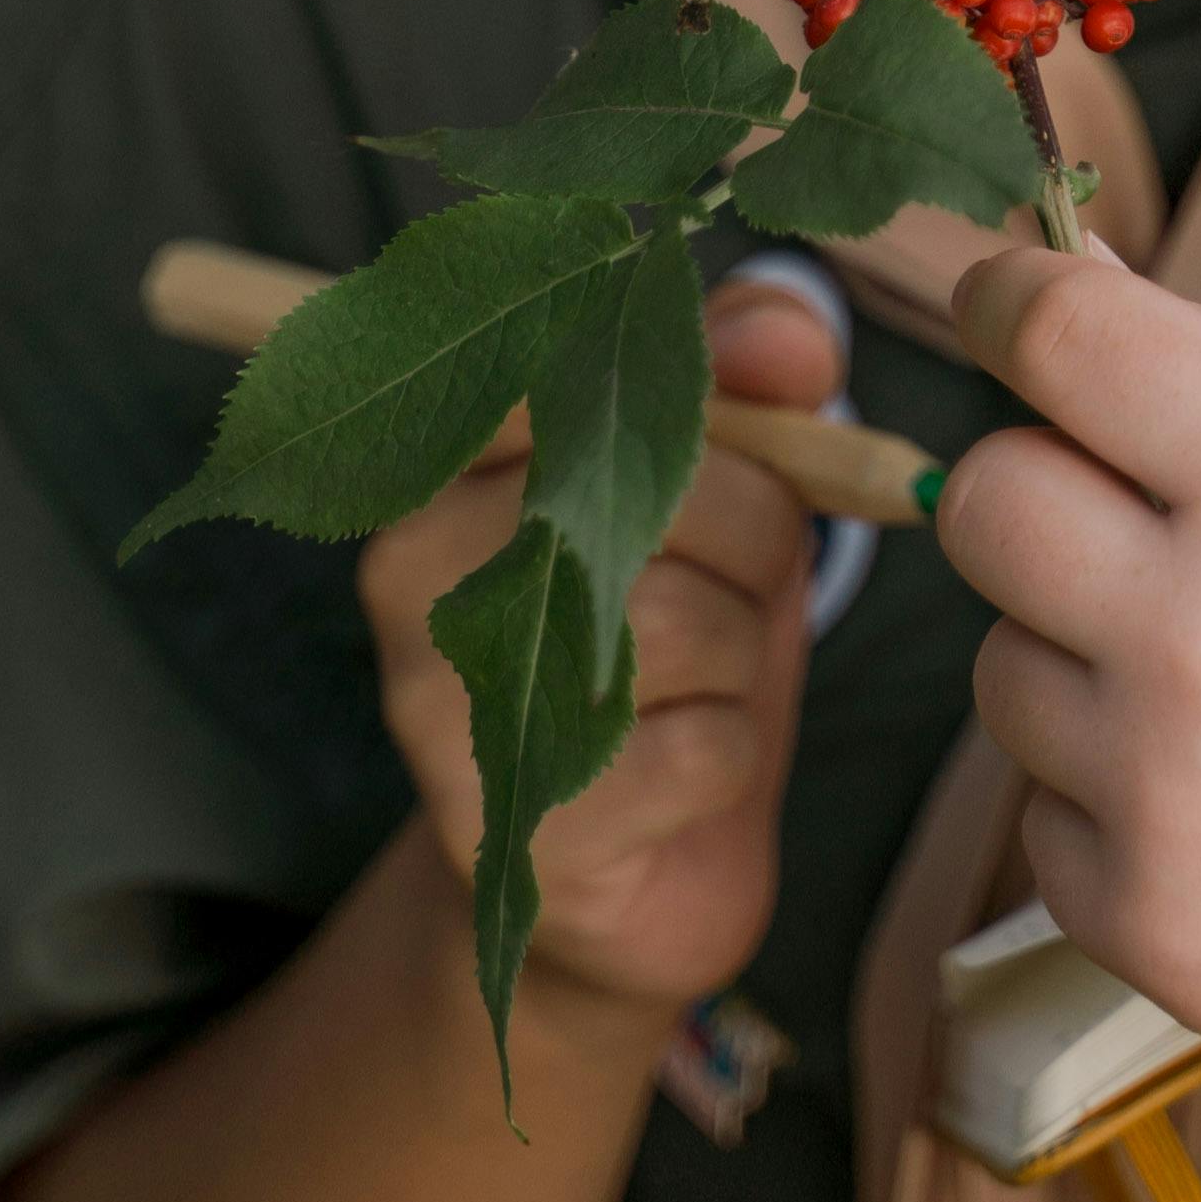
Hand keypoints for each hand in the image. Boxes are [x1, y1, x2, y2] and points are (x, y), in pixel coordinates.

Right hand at [359, 275, 841, 1035]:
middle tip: (742, 577)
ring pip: (677, 620)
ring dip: (744, 649)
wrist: (631, 864)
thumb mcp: (721, 485)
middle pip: (642, 487)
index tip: (726, 450)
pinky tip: (687, 765)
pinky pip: (696, 749)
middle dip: (753, 530)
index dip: (697, 408)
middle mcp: (410, 573)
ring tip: (707, 673)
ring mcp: (444, 708)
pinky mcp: (514, 827)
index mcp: (439, 461)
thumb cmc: (676, 638)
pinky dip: (732, 752)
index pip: (574, 368)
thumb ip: (749, 376)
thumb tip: (790, 338)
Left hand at [933, 251, 1200, 1119]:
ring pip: (1000, 664)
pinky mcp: (1150, 927)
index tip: (1013, 302)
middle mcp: (1199, 637)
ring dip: (1083, 649)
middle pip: (982, 500)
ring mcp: (1164, 797)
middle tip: (1141, 510)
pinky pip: (1042, 815)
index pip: (1058, 341)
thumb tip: (1066, 274)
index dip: (1015, 299)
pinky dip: (1116, 795)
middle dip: (1042, 477)